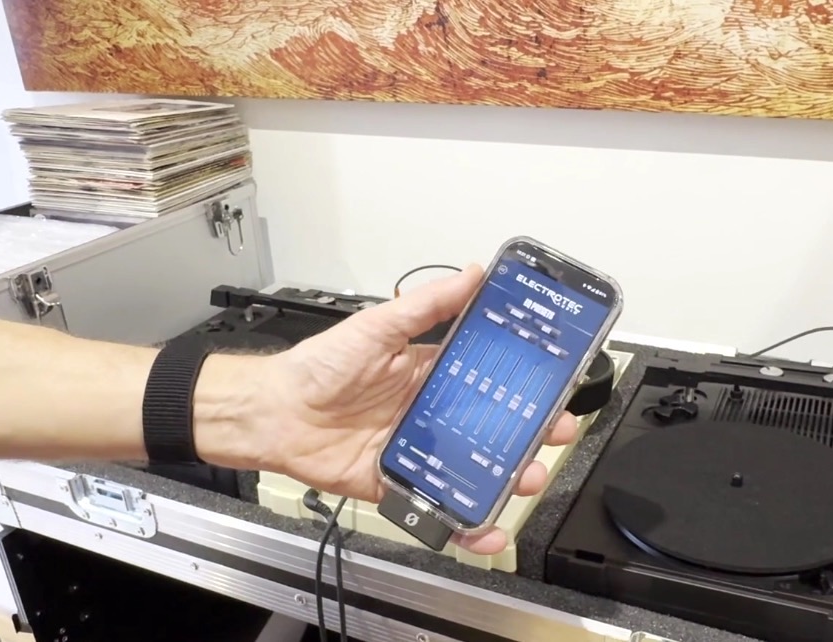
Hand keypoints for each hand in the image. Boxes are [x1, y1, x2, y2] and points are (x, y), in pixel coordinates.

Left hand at [259, 265, 578, 554]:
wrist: (274, 412)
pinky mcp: (397, 483)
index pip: (489, 378)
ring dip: (505, 478)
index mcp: (430, 373)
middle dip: (529, 435)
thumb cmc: (320, 365)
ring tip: (526, 478)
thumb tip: (473, 272)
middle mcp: (429, 412)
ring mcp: (416, 450)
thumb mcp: (377, 327)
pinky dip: (463, 523)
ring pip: (472, 468)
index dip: (524, 385)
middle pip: (491, 428)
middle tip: (556, 435)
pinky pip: (436, 506)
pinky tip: (485, 532)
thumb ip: (427, 305)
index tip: (558, 385)